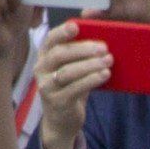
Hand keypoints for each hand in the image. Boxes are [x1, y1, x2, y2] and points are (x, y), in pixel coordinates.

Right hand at [34, 24, 111, 148]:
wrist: (61, 122)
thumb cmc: (70, 90)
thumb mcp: (72, 71)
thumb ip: (79, 57)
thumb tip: (102, 43)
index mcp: (44, 58)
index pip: (50, 41)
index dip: (62, 32)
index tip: (76, 26)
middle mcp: (41, 70)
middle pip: (59, 55)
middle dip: (82, 49)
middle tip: (104, 47)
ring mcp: (47, 87)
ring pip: (67, 72)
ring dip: (90, 65)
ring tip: (108, 60)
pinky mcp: (57, 102)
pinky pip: (75, 88)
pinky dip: (91, 80)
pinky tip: (104, 74)